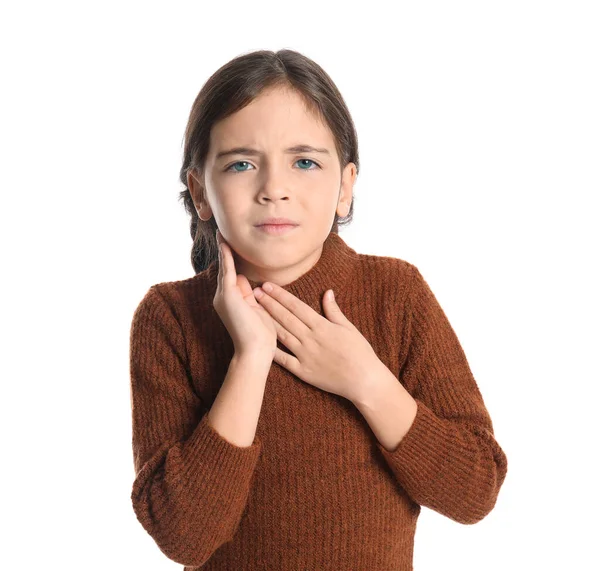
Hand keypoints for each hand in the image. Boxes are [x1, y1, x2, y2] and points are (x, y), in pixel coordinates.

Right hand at [213, 230, 276, 356]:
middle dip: (224, 252)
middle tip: (222, 234)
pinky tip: (225, 244)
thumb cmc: (262, 336)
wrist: (256, 351)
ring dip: (223, 250)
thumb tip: (254, 284)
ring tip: (221, 234)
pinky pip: (227, 271)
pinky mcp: (228, 296)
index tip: (232, 247)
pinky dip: (226, 257)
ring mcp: (224, 297)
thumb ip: (254, 297)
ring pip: (224, 268)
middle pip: (225, 270)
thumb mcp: (259, 311)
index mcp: (233, 301)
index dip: (232, 261)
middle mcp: (225, 298)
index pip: (233, 276)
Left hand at [252, 281, 381, 402]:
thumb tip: (327, 292)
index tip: (268, 285)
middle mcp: (310, 339)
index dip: (281, 295)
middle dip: (269, 304)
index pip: (296, 306)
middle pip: (286, 318)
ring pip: (282, 335)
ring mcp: (305, 356)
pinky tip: (260, 342)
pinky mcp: (303, 372)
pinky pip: (284, 360)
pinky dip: (272, 351)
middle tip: (255, 292)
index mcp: (321, 326)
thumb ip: (334, 310)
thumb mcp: (349, 328)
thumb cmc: (360, 352)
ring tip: (255, 311)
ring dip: (268, 322)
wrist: (364, 380)